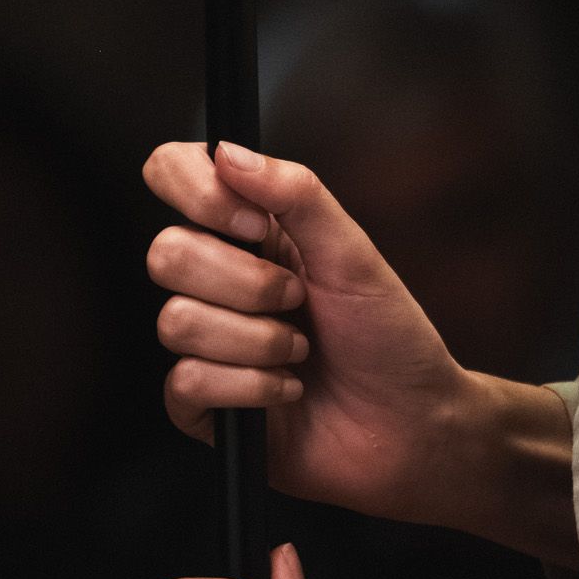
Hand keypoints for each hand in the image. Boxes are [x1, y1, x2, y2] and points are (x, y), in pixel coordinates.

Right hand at [144, 139, 486, 526]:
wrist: (412, 426)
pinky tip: (287, 390)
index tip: (256, 226)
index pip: (173, 175)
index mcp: (248, 231)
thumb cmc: (390, 337)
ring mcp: (205, 343)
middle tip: (298, 301)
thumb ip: (296, 194)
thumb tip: (226, 151)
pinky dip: (250, 386)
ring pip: (175, 321)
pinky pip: (186, 382)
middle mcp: (217, 280)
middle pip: (165, 253)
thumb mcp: (353, 254)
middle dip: (245, 285)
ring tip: (301, 353)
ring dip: (256, 341)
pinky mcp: (203, 405)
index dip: (198, 194)